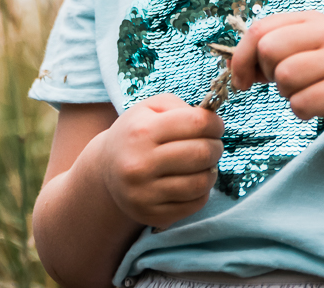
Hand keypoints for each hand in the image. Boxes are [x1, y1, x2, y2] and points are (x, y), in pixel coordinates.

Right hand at [95, 94, 223, 228]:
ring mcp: (145, 193)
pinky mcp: (152, 215)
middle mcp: (140, 164)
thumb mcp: (150, 109)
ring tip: (205, 163)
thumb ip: (180, 107)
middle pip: (201, 153)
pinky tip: (193, 180)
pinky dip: (202, 191)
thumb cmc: (136, 133)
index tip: (216, 126)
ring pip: (201, 182)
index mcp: (141, 132)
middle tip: (213, 144)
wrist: (107, 170)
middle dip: (216, 147)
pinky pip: (195, 203)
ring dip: (211, 170)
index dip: (214, 123)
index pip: (196, 124)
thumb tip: (210, 120)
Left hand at [229, 10, 323, 141]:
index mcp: (312, 20)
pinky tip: (319, 107)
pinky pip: (301, 103)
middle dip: (268, 73)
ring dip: (288, 94)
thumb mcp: (302, 53)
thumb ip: (269, 52)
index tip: (243, 78)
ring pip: (285, 76)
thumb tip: (232, 65)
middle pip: (269, 49)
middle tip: (286, 84)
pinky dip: (302, 111)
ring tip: (307, 93)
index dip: (242, 57)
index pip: (260, 28)